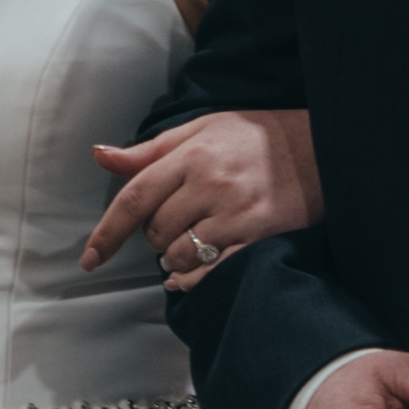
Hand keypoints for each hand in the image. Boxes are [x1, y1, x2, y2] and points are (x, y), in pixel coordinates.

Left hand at [82, 109, 318, 280]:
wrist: (320, 146)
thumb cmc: (254, 136)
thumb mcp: (201, 130)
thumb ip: (149, 151)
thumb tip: (99, 155)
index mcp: (191, 155)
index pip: (134, 198)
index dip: (107, 233)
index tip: (89, 259)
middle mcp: (210, 185)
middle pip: (155, 231)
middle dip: (153, 235)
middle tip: (174, 221)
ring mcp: (235, 214)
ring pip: (178, 254)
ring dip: (172, 256)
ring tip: (189, 239)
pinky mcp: (257, 237)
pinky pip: (211, 270)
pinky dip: (191, 278)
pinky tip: (184, 276)